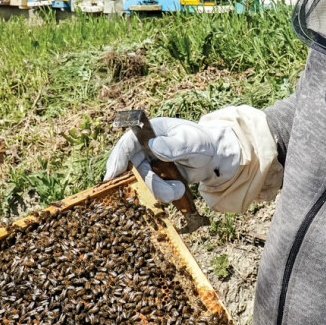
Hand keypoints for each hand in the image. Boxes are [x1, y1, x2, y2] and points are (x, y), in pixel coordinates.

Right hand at [103, 116, 240, 201]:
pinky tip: (178, 190)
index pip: (128, 142)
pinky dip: (163, 193)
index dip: (119, 158)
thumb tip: (154, 146)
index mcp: (151, 131)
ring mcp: (148, 163)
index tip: (113, 175)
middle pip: (131, 166)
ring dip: (160, 189)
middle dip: (144, 182)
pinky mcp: (154, 177)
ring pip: (142, 181)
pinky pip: (151, 189)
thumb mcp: (193, 142)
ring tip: (179, 189)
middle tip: (157, 192)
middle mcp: (144, 147)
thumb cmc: (202, 142)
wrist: (212, 157)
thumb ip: (175, 144)